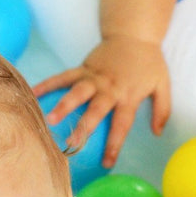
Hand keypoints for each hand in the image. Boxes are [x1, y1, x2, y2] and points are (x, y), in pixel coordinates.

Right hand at [34, 36, 170, 167]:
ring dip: (62, 106)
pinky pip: (64, 76)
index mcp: (128, 95)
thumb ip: (162, 110)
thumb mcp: (163, 84)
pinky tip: (32, 92)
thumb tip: (157, 133)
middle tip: (71, 144)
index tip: (106, 163)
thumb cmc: (149, 62)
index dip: (114, 144)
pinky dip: (48, 84)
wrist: (134, 33)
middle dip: (83, 128)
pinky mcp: (84, 67)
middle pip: (95, 110)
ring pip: (76, 92)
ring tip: (48, 119)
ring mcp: (94, 77)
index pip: (122, 124)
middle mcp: (110, 88)